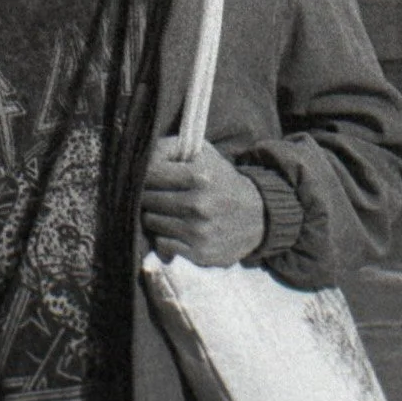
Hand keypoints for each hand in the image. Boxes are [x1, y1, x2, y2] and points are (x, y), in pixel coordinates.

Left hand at [139, 137, 266, 267]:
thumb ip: (173, 147)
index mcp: (199, 176)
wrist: (257, 216)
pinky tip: (173, 228)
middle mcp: (198, 205)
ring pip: (151, 221)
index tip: (149, 176)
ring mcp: (198, 231)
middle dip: (147, 194)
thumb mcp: (205, 154)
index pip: (150, 173)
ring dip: (153, 215)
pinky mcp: (199, 253)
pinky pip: (162, 243)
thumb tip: (145, 154)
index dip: (144, 173)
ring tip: (164, 211)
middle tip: (155, 194)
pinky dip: (163, 236)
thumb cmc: (222, 180)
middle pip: (147, 198)